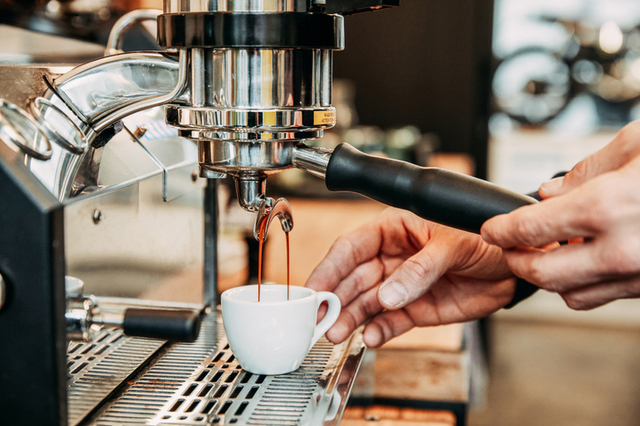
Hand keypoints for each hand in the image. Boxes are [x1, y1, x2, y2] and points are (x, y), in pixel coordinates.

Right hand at [305, 208, 514, 347]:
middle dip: (334, 299)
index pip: (352, 247)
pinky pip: (390, 322)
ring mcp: (401, 284)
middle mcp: (391, 256)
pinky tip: (370, 338)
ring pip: (367, 303)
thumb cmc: (484, 236)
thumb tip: (389, 295)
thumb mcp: (454, 244)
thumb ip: (421, 269)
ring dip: (350, 319)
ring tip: (336, 334)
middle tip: (319, 320)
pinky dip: (379, 331)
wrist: (515, 265)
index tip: (314, 289)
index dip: (330, 268)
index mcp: (394, 228)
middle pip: (353, 278)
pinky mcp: (416, 309)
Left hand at [481, 122, 639, 309]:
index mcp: (610, 208)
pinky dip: (586, 282)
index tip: (492, 227)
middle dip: (517, 261)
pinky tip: (587, 257)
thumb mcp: (638, 145)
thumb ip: (586, 171)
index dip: (501, 230)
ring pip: (572, 295)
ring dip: (551, 277)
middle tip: (508, 245)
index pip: (530, 230)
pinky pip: (607, 295)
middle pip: (543, 275)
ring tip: (548, 251)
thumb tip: (548, 191)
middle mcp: (625, 250)